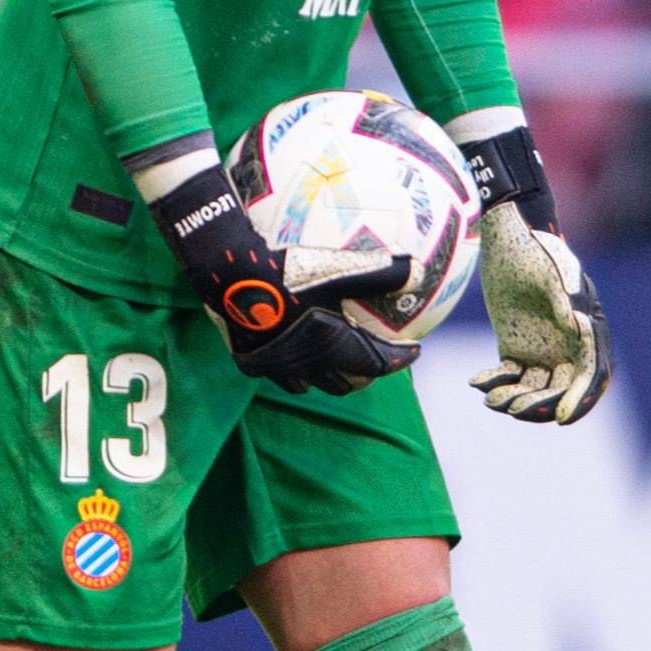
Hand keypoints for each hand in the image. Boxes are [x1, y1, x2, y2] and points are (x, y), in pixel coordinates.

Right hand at [146, 153, 416, 395]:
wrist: (231, 271)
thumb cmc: (287, 268)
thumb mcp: (338, 266)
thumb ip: (380, 271)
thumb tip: (419, 269)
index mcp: (333, 346)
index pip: (376, 363)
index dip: (398, 360)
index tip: (413, 352)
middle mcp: (307, 364)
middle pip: (344, 383)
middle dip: (364, 373)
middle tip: (373, 360)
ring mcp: (276, 366)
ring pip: (306, 385)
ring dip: (324, 376)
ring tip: (331, 361)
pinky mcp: (250, 360)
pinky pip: (275, 371)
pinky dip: (288, 367)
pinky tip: (288, 351)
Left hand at [471, 202, 611, 423]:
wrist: (506, 235)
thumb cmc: (533, 249)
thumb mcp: (550, 272)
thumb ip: (566, 298)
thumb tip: (580, 325)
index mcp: (586, 328)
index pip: (590, 375)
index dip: (579, 400)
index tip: (560, 419)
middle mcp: (568, 344)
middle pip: (561, 389)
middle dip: (540, 404)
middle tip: (513, 408)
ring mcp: (543, 347)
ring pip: (535, 388)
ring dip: (516, 400)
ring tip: (492, 398)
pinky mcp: (517, 346)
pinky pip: (510, 377)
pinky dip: (496, 384)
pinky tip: (478, 382)